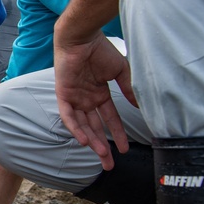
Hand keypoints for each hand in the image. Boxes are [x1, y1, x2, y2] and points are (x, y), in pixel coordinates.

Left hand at [53, 34, 135, 169]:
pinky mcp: (63, 94)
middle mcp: (86, 99)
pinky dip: (75, 127)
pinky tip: (84, 140)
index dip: (117, 134)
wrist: (82, 38)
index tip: (125, 149)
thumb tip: (140, 106)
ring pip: (83, 125)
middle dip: (102, 146)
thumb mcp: (120, 72)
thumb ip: (128, 89)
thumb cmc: (100, 50)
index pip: (109, 119)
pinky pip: (68, 116)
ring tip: (101, 155)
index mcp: (99, 94)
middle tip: (109, 164)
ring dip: (91, 141)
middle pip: (95, 127)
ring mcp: (75, 98)